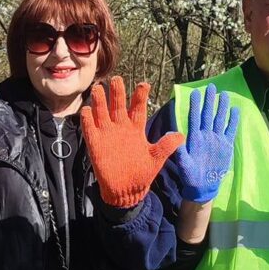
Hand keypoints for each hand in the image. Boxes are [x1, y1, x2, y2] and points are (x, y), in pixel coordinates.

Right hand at [80, 76, 184, 208]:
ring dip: (99, 100)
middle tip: (117, 79)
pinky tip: (86, 110)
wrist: (125, 190)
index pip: (138, 107)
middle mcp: (120, 127)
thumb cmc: (142, 174)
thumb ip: (166, 146)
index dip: (140, 96)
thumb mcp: (156, 159)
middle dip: (117, 92)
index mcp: (136, 128)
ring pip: (101, 112)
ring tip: (98, 88)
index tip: (144, 84)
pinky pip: (89, 128)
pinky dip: (87, 119)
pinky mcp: (95, 143)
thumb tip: (181, 135)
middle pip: (118, 104)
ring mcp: (107, 134)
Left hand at [172, 83, 239, 202]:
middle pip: (208, 114)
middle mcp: (206, 135)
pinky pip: (230, 130)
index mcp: (195, 138)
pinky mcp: (226, 145)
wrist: (203, 185)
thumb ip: (179, 151)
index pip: (195, 118)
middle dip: (209, 101)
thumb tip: (172, 135)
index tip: (195, 92)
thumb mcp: (184, 163)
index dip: (195, 105)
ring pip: (219, 119)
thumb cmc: (190, 175)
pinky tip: (235, 110)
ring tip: (224, 94)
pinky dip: (233, 121)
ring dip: (221, 107)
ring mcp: (216, 139)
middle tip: (211, 86)